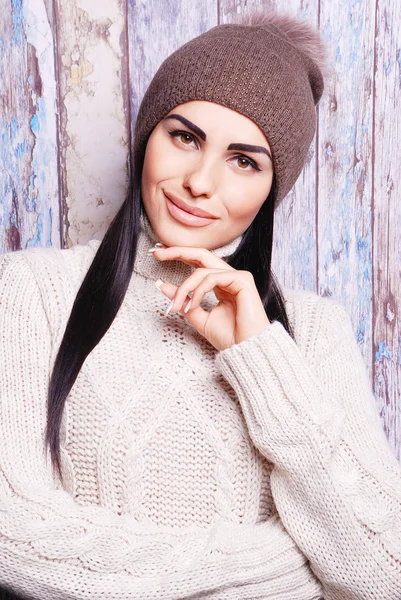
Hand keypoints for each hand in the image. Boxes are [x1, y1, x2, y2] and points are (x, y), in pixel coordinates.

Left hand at [150, 245, 269, 350]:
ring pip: (202, 270)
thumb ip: (183, 301)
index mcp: (220, 284)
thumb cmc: (230, 338)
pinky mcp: (242, 280)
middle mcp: (228, 278)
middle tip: (157, 253)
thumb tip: (162, 285)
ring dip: (184, 288)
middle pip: (201, 255)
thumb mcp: (198, 318)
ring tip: (177, 306)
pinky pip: (212, 277)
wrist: (246, 351)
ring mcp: (237, 277)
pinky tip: (193, 304)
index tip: (157, 254)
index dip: (179, 255)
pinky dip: (198, 291)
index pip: (198, 263)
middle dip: (177, 251)